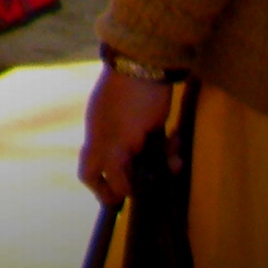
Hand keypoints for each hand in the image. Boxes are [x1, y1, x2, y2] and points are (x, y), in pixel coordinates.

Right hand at [78, 64, 173, 206]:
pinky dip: (167, 147)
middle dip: (142, 179)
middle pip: (123, 170)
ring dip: (162, 162)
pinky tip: (176, 140)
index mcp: (98, 142)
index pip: (91, 174)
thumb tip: (121, 193)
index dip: (104, 191)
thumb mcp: (119, 141)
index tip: (123, 203)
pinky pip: (157, 143)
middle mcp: (111, 137)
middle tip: (158, 181)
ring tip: (175, 156)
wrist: (144, 63)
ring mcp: (130, 128)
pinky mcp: (148, 120)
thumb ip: (115, 170)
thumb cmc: (129, 103)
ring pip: (146, 158)